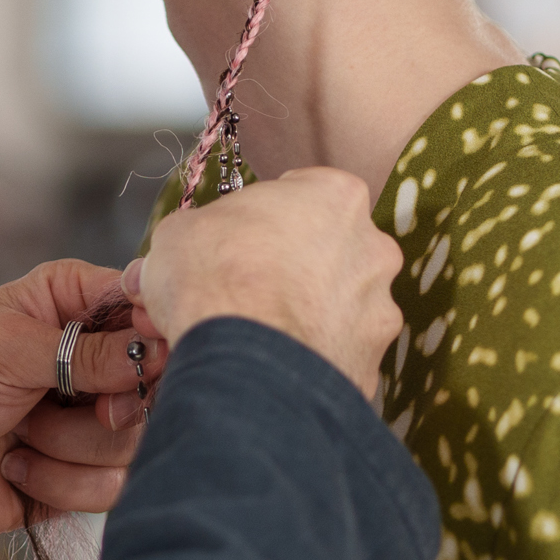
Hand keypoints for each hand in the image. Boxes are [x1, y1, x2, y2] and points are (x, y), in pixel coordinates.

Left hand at [0, 261, 165, 559]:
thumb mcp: (5, 347)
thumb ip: (85, 350)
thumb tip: (157, 348)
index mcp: (67, 304)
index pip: (144, 304)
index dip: (155, 333)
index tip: (145, 358)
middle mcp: (85, 359)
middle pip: (156, 380)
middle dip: (116, 405)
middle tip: (89, 410)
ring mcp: (84, 419)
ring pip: (136, 438)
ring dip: (73, 446)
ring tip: (19, 437)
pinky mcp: (78, 476)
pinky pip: (110, 486)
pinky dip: (60, 483)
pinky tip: (14, 468)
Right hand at [131, 167, 401, 401]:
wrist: (242, 362)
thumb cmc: (215, 278)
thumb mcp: (180, 233)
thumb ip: (195, 233)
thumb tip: (180, 253)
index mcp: (336, 196)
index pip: (306, 193)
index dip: (268, 218)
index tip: (244, 238)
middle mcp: (372, 247)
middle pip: (330, 251)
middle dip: (294, 268)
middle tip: (249, 289)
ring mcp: (380, 309)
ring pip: (338, 308)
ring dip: (305, 316)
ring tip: (257, 334)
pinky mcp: (372, 363)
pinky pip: (336, 355)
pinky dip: (309, 359)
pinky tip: (273, 365)